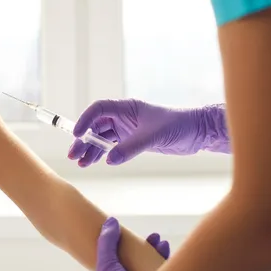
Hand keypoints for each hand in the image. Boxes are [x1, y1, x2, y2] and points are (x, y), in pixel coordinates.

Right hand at [69, 99, 228, 166]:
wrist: (196, 133)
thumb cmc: (178, 126)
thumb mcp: (153, 137)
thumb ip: (130, 148)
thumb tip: (109, 159)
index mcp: (126, 107)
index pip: (99, 109)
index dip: (85, 120)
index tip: (77, 135)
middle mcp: (123, 117)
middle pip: (96, 126)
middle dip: (84, 140)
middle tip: (73, 154)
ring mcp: (127, 129)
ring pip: (102, 138)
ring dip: (91, 150)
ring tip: (81, 163)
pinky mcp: (132, 141)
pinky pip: (111, 147)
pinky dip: (102, 155)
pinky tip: (94, 162)